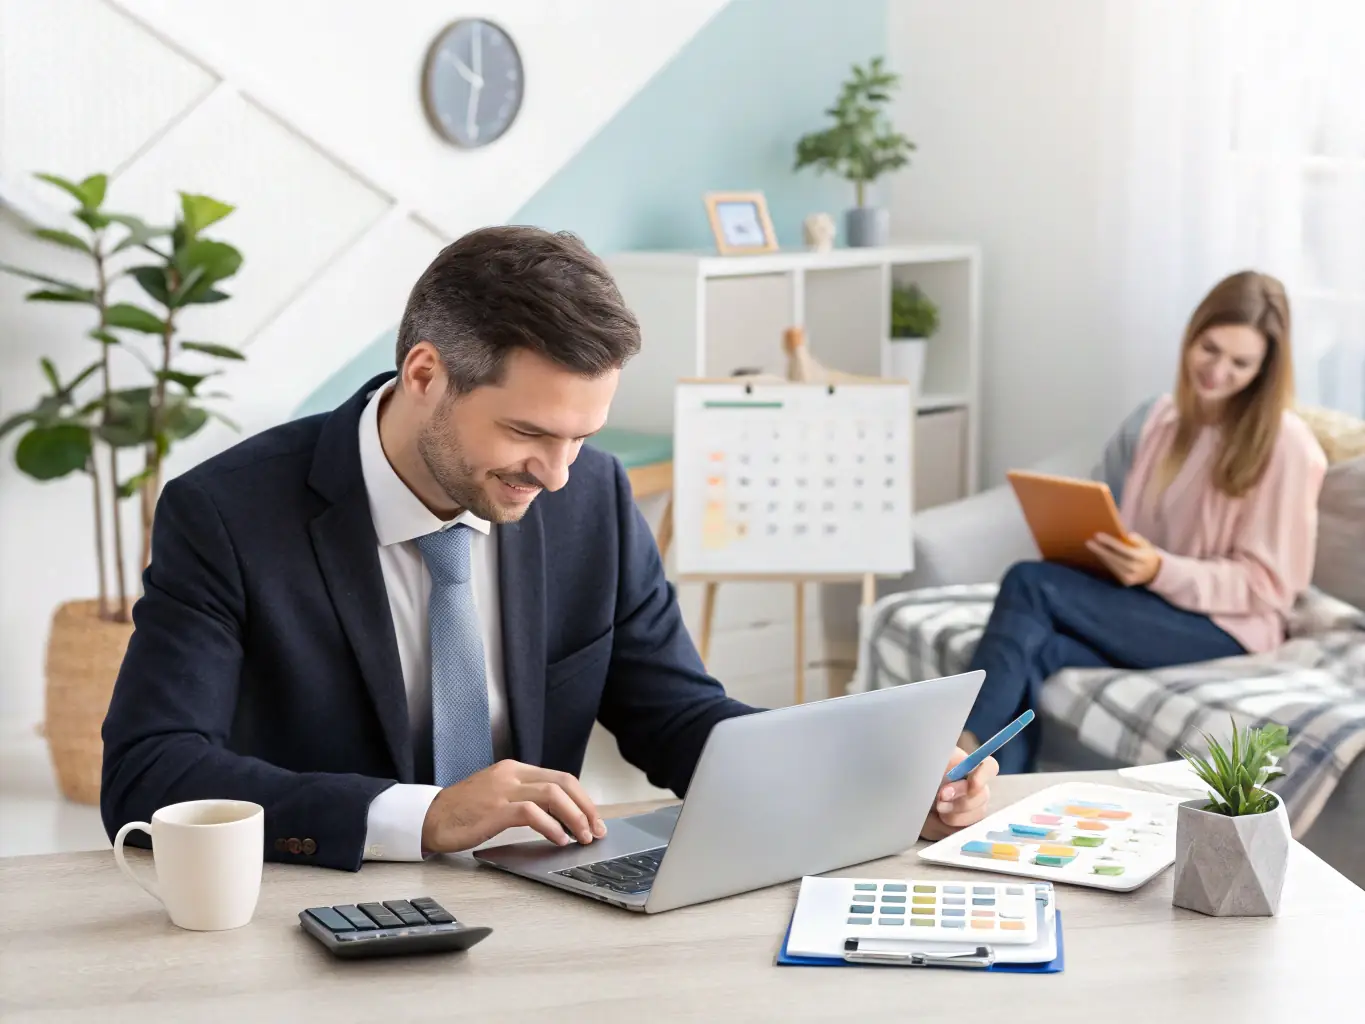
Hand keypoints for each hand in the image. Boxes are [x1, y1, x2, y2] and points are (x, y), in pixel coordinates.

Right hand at [421, 760, 607, 853]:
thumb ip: (525, 798)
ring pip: (553, 795)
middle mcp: (511, 775)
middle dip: (586, 808)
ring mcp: (502, 790)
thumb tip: (560, 816)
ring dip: (575, 818)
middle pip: (563, 783)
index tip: (593, 819)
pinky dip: (551, 827)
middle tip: (596, 830)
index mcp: (514, 769)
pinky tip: (558, 839)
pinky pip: (532, 814)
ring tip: (581, 837)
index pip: (560, 777)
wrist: (428, 818)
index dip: (582, 799)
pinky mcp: (494, 810)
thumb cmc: (463, 812)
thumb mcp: (498, 795)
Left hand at [920, 747, 996, 840]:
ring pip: (976, 814)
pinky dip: (951, 826)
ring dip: (954, 813)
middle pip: (982, 795)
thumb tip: (952, 753)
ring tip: (937, 809)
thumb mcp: (929, 763)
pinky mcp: (966, 827)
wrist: (909, 804)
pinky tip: (940, 820)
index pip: (990, 767)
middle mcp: (976, 789)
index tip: (971, 783)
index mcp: (969, 768)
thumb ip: (943, 757)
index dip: (984, 775)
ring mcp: (974, 809)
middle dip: (960, 798)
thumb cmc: (920, 778)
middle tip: (941, 797)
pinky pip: (966, 830)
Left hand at [1086, 532, 1161, 585]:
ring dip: (1101, 555)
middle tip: (1089, 542)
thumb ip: (1137, 540)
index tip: (1098, 535)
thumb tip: (1127, 536)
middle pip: (1115, 559)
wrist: (1154, 572)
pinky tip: (1099, 554)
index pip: (1123, 549)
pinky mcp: (1125, 582)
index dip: (1110, 542)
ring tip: (1092, 546)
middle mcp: (1136, 569)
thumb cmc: (1146, 553)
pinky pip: (1113, 570)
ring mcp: (1131, 577)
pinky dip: (1106, 561)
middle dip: (1100, 550)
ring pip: (1112, 565)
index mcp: (1142, 558)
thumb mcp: (1146, 544)